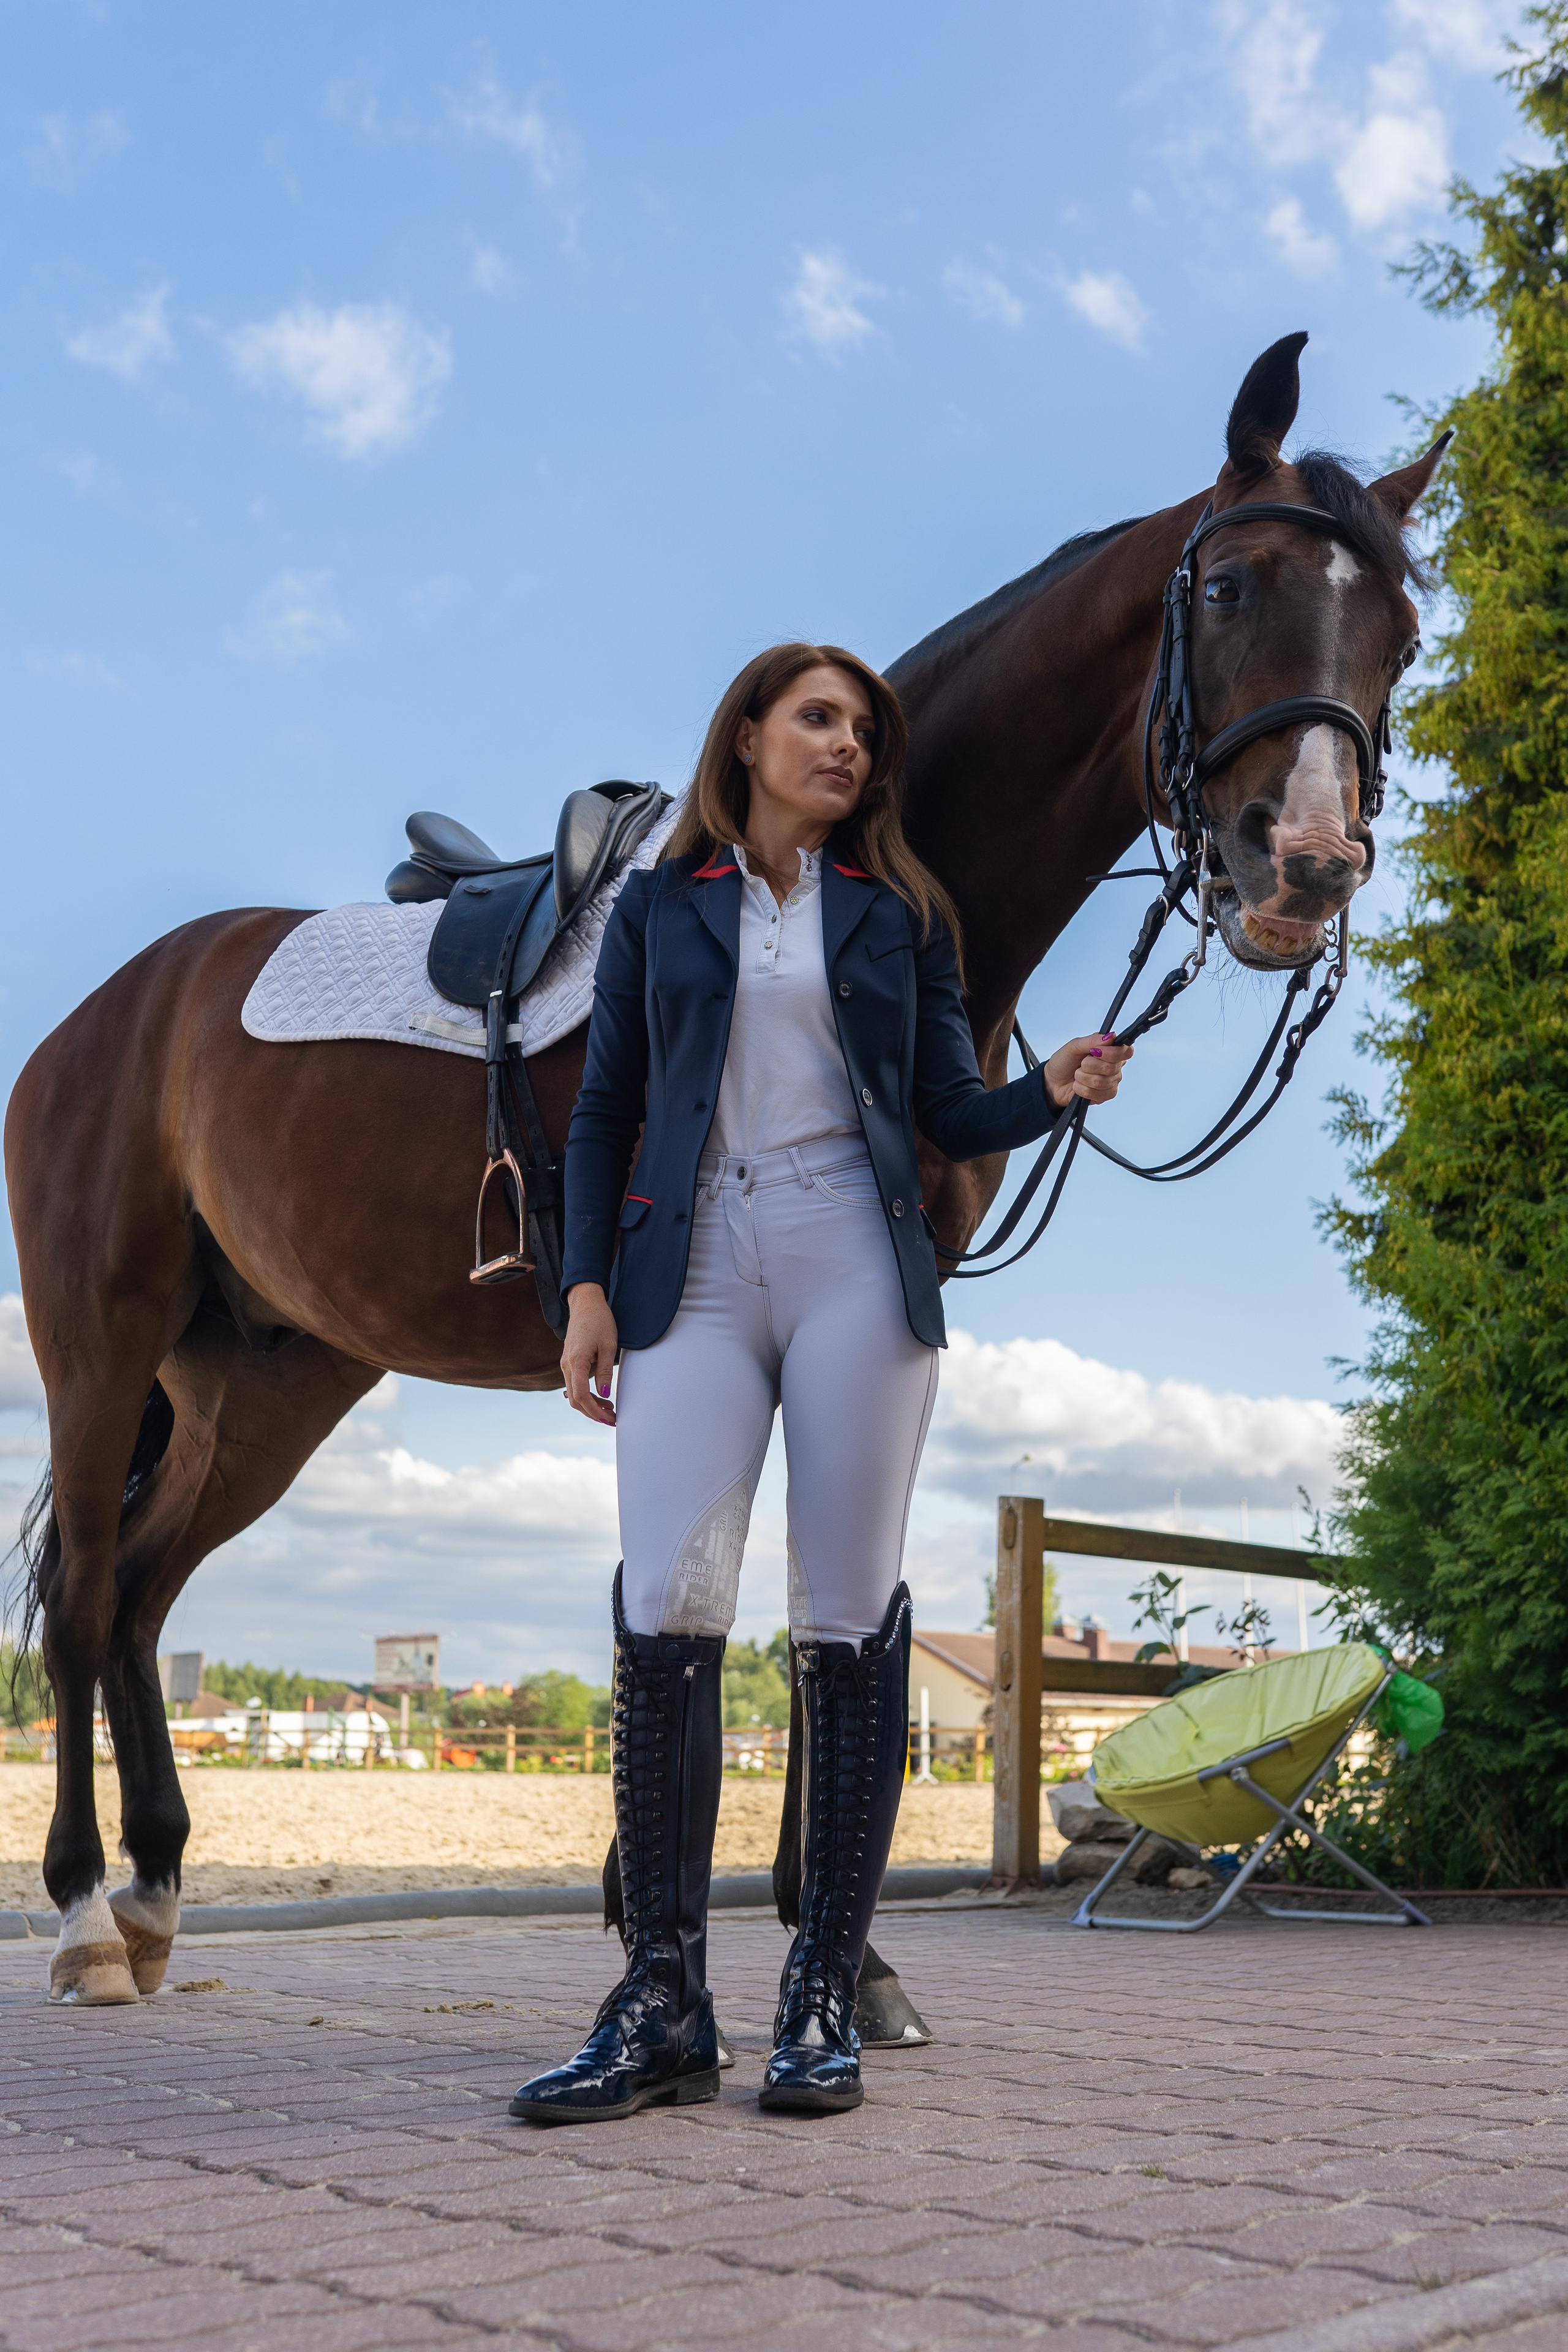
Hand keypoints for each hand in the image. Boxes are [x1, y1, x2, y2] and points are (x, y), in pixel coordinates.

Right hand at [561, 1284, 618, 1424]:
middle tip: (612, 1419)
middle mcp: (566, 1365)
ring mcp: (566, 1364)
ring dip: (590, 1405)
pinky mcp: (569, 1361)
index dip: (595, 1412)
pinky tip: (600, 1396)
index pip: (581, 1396)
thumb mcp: (609, 1345)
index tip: (610, 1419)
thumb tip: (604, 1394)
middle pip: (575, 1400)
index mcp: (576, 1362)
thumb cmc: (599, 1320)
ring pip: (573, 1394)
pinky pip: (574, 1384)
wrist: (585, 1303)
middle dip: (593, 1413)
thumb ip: (605, 1371)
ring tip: (610, 1409)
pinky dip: (585, 1395)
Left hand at [1042, 1032, 1133, 1108]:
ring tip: (1078, 1075)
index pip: (1126, 1051)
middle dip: (1089, 1065)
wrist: (1052, 1081)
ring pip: (1102, 1082)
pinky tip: (1078, 1086)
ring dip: (1083, 1078)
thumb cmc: (1064, 1062)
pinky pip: (1097, 1094)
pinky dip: (1082, 1089)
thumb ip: (1093, 1040)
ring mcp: (1111, 1082)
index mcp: (1111, 1050)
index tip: (1095, 1052)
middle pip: (1111, 1068)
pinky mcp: (1104, 1096)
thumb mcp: (1074, 1046)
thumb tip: (1111, 1037)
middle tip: (1081, 1064)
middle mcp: (1115, 1066)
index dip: (1112, 1053)